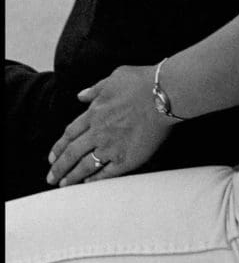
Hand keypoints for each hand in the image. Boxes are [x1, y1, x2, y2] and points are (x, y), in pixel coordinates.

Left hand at [46, 64, 175, 186]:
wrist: (163, 94)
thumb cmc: (141, 81)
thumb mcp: (113, 78)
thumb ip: (95, 89)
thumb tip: (80, 96)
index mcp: (94, 112)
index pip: (70, 133)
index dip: (59, 146)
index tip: (51, 157)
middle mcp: (98, 132)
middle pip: (72, 153)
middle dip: (59, 167)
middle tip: (51, 178)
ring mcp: (111, 147)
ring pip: (85, 166)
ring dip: (72, 177)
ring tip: (64, 185)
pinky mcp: (126, 158)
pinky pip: (106, 173)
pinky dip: (95, 180)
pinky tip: (89, 184)